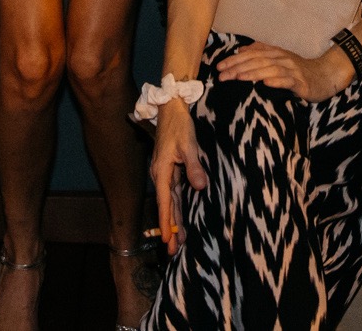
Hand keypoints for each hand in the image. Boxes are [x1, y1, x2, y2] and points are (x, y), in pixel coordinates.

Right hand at [149, 100, 206, 257]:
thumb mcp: (189, 145)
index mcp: (162, 172)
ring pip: (170, 202)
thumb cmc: (179, 126)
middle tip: (173, 251)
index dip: (167, 222)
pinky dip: (176, 207)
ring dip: (173, 221)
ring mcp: (165, 174)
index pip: (165, 202)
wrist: (171, 109)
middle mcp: (161, 176)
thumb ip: (194, 166)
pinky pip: (173, 194)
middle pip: (166, 206)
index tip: (168, 240)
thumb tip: (200, 186)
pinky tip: (179, 218)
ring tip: (177, 241)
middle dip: (170, 228)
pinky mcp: (171, 170)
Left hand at [215, 41, 352, 101]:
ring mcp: (292, 70)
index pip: (251, 54)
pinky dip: (276, 81)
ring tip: (238, 77)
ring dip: (252, 73)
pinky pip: (288, 81)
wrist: (325, 76)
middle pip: (257, 61)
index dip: (234, 59)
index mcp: (275, 53)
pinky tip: (265, 83)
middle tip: (222, 75)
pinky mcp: (301, 82)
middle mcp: (282, 59)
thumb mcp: (279, 59)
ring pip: (269, 69)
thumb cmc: (299, 70)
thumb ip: (261, 53)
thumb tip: (240, 50)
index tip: (219, 67)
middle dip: (238, 67)